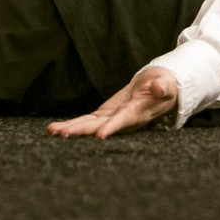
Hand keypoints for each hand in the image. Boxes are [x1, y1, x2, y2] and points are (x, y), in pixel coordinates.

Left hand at [47, 67, 179, 138]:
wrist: (159, 89)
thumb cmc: (165, 86)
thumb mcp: (167, 84)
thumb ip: (162, 86)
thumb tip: (157, 87)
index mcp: (138, 112)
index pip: (124, 119)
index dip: (113, 126)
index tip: (100, 135)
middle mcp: (123, 120)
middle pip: (100, 126)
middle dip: (81, 130)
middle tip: (62, 133)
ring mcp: (112, 119)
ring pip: (90, 126)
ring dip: (71, 129)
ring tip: (52, 131)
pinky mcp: (105, 116)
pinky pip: (87, 121)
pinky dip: (72, 125)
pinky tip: (56, 129)